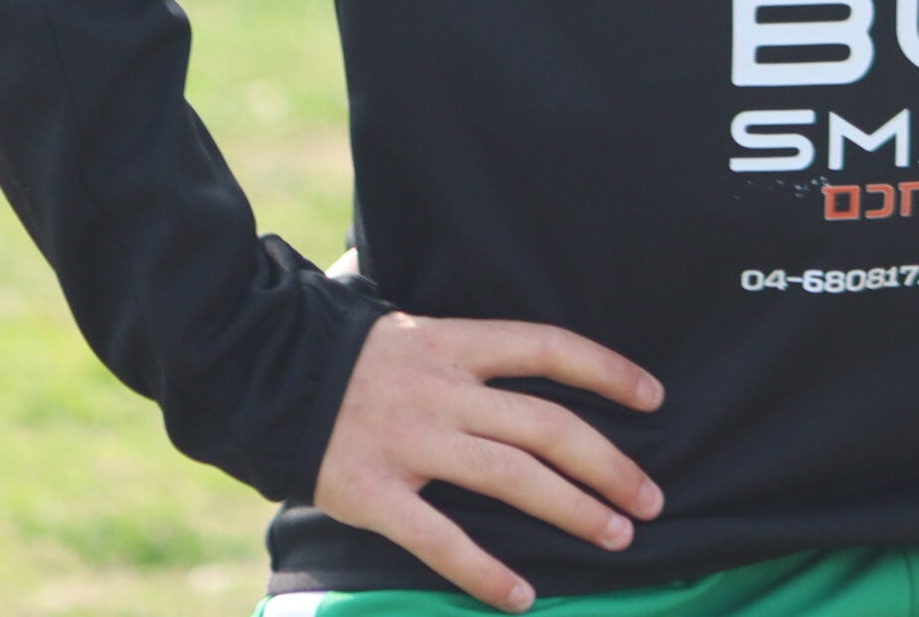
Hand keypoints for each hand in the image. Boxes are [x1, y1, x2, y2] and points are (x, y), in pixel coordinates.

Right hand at [313, 311, 665, 609]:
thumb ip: (464, 343)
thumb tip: (519, 346)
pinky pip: (440, 539)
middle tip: (651, 500)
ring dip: (572, 510)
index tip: (653, 398)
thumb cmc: (348, 355)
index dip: (605, 370)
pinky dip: (485, 571)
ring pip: (510, 478)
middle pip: (545, 425)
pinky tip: (522, 596)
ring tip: (616, 537)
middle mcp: (442, 390)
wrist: (265, 374)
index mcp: (454, 343)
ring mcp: (409, 442)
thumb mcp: (412, 327)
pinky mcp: (374, 494)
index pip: (547, 348)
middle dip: (609, 464)